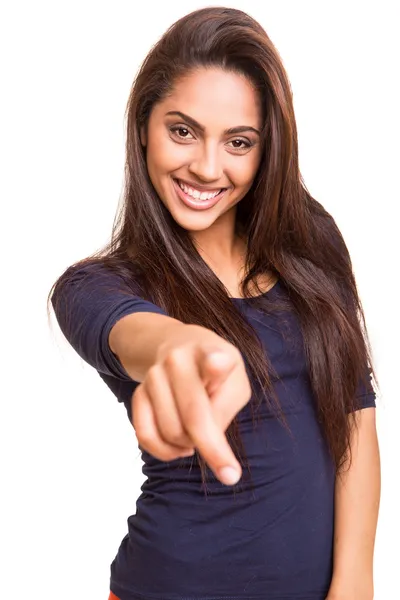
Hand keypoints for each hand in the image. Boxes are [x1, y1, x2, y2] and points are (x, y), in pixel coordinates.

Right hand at [131, 324, 251, 485]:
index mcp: (211, 351)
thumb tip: (205, 436)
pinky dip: (165, 452)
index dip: (215, 364)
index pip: (212, 357)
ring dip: (189, 445)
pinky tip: (181, 448)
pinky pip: (146, 435)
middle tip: (230, 475)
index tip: (218, 364)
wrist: (180, 347)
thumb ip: (225, 406)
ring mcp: (154, 375)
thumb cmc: (217, 374)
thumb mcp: (235, 381)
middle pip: (193, 414)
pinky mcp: (138, 393)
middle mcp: (178, 359)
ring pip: (172, 431)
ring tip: (199, 436)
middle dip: (212, 449)